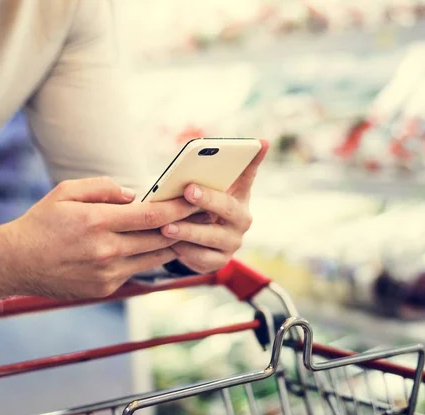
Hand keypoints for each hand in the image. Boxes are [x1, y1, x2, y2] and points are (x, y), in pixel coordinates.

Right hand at [0, 177, 197, 306]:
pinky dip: (148, 258)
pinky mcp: (105, 288)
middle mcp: (106, 250)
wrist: (14, 264)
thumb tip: (134, 194)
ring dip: (173, 244)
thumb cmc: (40, 223)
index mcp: (97, 222)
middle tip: (205, 214)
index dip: (179, 207)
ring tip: (190, 230)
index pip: (152, 215)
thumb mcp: (65, 192)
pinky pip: (136, 270)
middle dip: (185, 225)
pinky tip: (158, 246)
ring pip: (154, 258)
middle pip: (160, 238)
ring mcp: (107, 273)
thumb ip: (102, 188)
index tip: (198, 200)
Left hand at [160, 140, 268, 272]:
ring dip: (188, 230)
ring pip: (212, 236)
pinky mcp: (219, 262)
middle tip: (188, 190)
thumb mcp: (207, 190)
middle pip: (227, 207)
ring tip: (167, 226)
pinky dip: (185, 250)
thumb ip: (210, 172)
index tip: (258, 142)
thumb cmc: (200, 209)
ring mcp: (232, 242)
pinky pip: (201, 256)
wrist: (197, 246)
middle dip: (208, 198)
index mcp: (240, 196)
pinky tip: (169, 243)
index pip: (249, 174)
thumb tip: (221, 148)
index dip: (254, 159)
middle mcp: (242, 219)